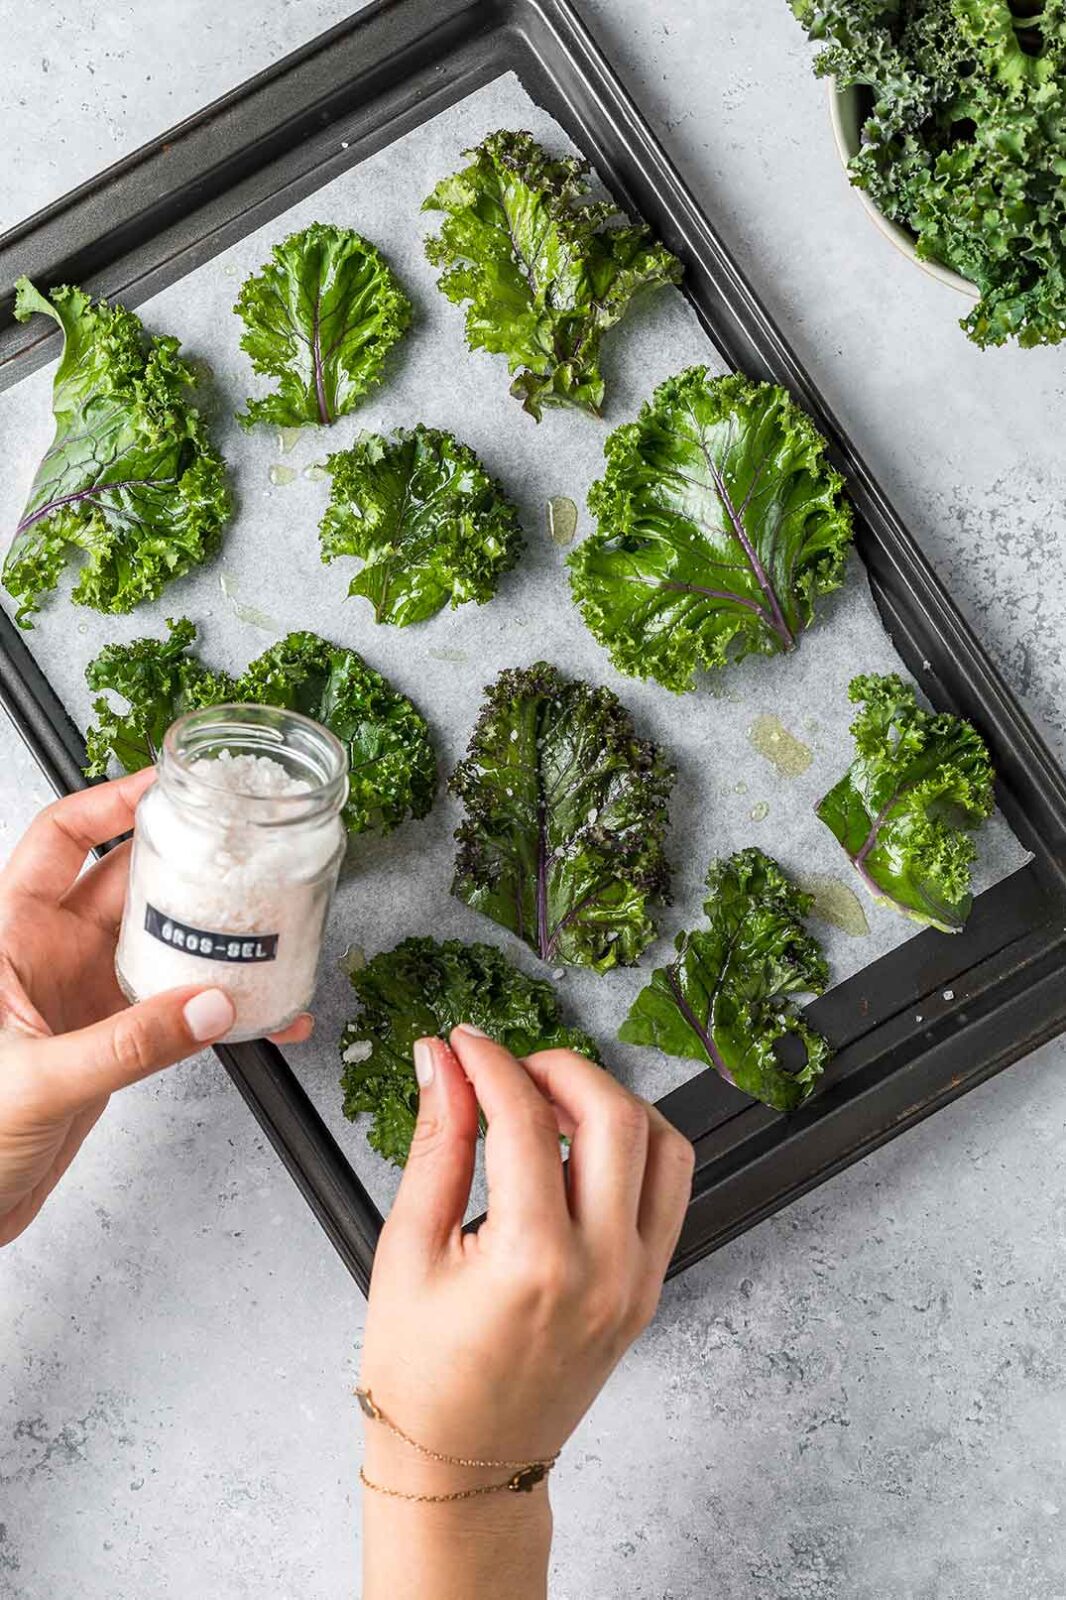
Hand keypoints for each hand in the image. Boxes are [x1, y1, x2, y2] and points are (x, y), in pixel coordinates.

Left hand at [0, 771, 311, 1245]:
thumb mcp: (39, 1081)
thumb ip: (128, 1044)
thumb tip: (204, 1007)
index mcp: (11, 935)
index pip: (60, 839)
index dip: (109, 802)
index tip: (165, 787)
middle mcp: (50, 954)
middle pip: (130, 882)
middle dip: (187, 863)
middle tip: (240, 850)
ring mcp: (85, 994)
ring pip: (162, 941)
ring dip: (213, 937)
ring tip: (265, 929)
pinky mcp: (114, 1037)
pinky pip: (177, 1005)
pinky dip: (221, 1009)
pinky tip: (260, 1017)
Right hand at [360, 1026, 693, 1599]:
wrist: (462, 1469)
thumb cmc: (421, 1376)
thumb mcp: (406, 1249)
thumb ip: (434, 1144)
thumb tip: (440, 1064)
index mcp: (533, 1264)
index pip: (525, 1119)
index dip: (489, 1062)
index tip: (462, 1044)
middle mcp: (603, 1270)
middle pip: (615, 1116)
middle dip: (560, 1066)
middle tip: (508, 1065)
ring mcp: (637, 1282)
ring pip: (663, 1146)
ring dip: (610, 1102)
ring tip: (549, 1102)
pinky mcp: (648, 1289)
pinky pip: (669, 1192)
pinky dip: (633, 1149)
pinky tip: (578, 1149)